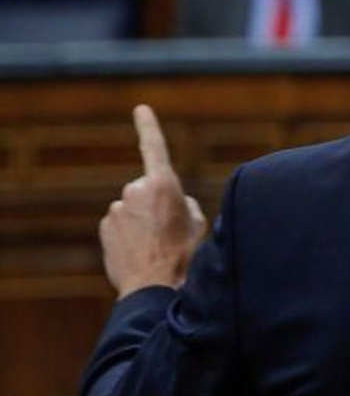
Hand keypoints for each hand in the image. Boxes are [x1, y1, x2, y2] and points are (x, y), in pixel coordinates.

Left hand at [99, 106, 206, 298]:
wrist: (156, 286)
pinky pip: (121, 225)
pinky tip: (141, 253)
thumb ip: (184, 205)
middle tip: (171, 231)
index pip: (154, 147)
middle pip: (148, 190)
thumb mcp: (198, 224)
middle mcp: (135, 190)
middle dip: (157, 204)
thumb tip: (173, 204)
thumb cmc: (185, 255)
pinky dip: (130, 235)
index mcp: (163, 184)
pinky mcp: (105, 227)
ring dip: (143, 222)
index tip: (140, 109)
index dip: (148, 126)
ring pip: (134, 209)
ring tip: (157, 247)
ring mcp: (117, 209)